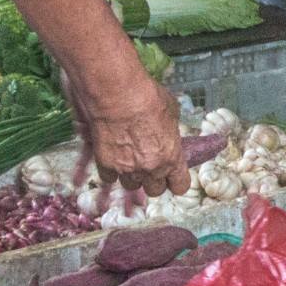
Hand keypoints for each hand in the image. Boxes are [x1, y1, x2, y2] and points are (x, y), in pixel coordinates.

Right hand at [66, 72, 190, 199]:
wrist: (119, 95)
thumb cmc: (149, 99)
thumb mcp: (172, 114)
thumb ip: (170, 132)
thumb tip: (168, 133)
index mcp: (172, 158)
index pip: (180, 186)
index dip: (176, 181)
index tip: (172, 176)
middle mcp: (151, 169)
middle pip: (154, 190)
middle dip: (153, 179)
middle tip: (149, 165)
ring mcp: (128, 169)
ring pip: (131, 186)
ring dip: (131, 175)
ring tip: (128, 158)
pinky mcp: (106, 165)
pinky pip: (109, 177)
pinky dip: (111, 170)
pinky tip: (112, 157)